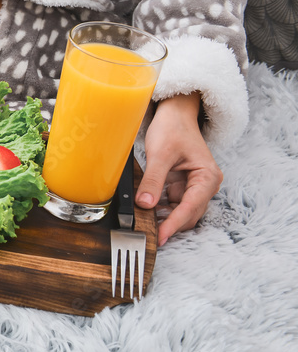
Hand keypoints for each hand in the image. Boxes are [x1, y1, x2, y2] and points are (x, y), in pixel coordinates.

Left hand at [136, 92, 222, 245]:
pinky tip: (147, 212)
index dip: (174, 224)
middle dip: (170, 224)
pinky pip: (173, 204)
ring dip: (165, 219)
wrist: (174, 115)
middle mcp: (205, 185)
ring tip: (145, 225)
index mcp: (207, 177)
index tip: (160, 237)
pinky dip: (161, 210)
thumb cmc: (173, 128)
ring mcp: (194, 186)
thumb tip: (145, 204)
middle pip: (189, 214)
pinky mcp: (182, 186)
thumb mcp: (160, 154)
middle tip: (148, 235)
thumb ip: (153, 180)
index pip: (191, 207)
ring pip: (181, 212)